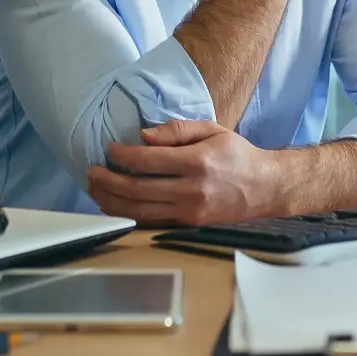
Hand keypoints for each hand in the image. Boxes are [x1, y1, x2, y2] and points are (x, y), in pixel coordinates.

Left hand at [86, 119, 288, 225]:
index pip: (149, 160)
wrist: (264, 188)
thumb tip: (143, 136)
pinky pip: (151, 222)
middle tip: (91, 172)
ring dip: (112, 201)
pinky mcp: (188, 225)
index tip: (109, 149)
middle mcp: (192, 190)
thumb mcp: (212, 130)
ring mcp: (189, 212)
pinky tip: (113, 207)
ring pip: (140, 211)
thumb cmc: (237, 155)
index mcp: (197, 162)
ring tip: (95, 190)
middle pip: (138, 189)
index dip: (123, 155)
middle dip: (108, 181)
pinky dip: (128, 215)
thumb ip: (177, 130)